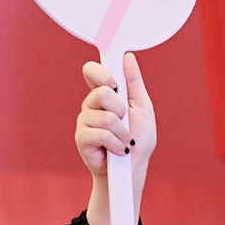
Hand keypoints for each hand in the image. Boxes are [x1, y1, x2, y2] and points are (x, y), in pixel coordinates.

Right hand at [76, 54, 154, 224]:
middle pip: (102, 92)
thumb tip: (127, 56)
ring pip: (106, 116)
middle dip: (121, 109)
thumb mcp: (142, 107)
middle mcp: (91, 104)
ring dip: (123, 132)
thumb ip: (134, 82)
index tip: (114, 81)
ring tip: (125, 140)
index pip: (92, 71)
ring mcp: (84, 120)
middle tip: (125, 121)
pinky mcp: (81, 138)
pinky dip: (116, 143)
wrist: (133, 168)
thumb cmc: (139, 139)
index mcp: (105, 94)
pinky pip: (101, 133)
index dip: (100, 71)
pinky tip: (118, 150)